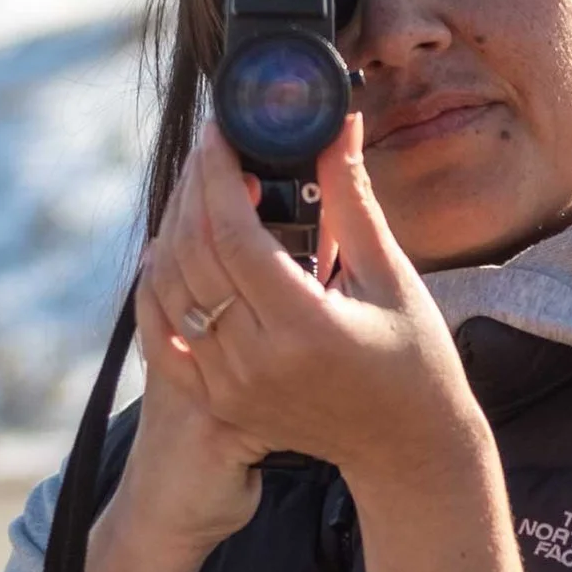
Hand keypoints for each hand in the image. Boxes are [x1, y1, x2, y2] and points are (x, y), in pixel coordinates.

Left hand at [146, 114, 523, 571]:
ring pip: (171, 288)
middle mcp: (256, 360)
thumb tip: (338, 123)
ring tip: (200, 192)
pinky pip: (162, 335)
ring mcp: (230, 385)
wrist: (406, 447)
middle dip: (195, 191)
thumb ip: (353, 198)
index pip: (233, 233)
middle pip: (194, 254)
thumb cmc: (414, 359)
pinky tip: (171, 252)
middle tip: (211, 152)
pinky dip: (157, 289)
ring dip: (175, 230)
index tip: (220, 133)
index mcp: (304, 328)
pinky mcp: (218, 399)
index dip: (217, 174)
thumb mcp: (391, 276)